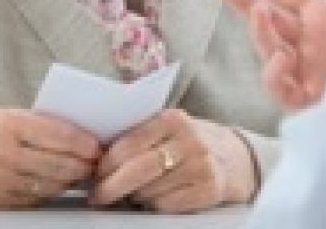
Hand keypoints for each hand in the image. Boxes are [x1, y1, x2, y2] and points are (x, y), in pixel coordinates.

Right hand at [0, 106, 99, 208]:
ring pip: (48, 185)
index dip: (83, 143)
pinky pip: (29, 199)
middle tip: (96, 163)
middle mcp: (4, 154)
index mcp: (7, 125)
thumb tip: (64, 134)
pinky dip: (46, 193)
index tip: (97, 145)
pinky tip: (54, 187)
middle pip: (59, 164)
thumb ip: (28, 124)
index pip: (59, 135)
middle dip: (82, 165)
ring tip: (80, 175)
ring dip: (68, 182)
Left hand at [89, 109, 255, 212]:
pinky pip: (167, 205)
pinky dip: (154, 205)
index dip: (105, 165)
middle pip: (137, 170)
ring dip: (133, 197)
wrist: (232, 157)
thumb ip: (138, 137)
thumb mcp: (166, 129)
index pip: (128, 144)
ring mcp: (201, 164)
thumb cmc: (187, 143)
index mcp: (171, 119)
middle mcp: (189, 139)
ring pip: (150, 190)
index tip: (93, 176)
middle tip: (98, 197)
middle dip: (111, 187)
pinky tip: (154, 199)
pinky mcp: (209, 188)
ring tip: (133, 194)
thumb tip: (95, 160)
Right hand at [208, 0, 325, 110]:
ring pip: (268, 47)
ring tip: (257, 11)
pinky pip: (280, 87)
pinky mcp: (307, 100)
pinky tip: (282, 59)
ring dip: (259, 30)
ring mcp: (305, 69)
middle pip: (263, 13)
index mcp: (323, 14)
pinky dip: (275, 74)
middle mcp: (309, 40)